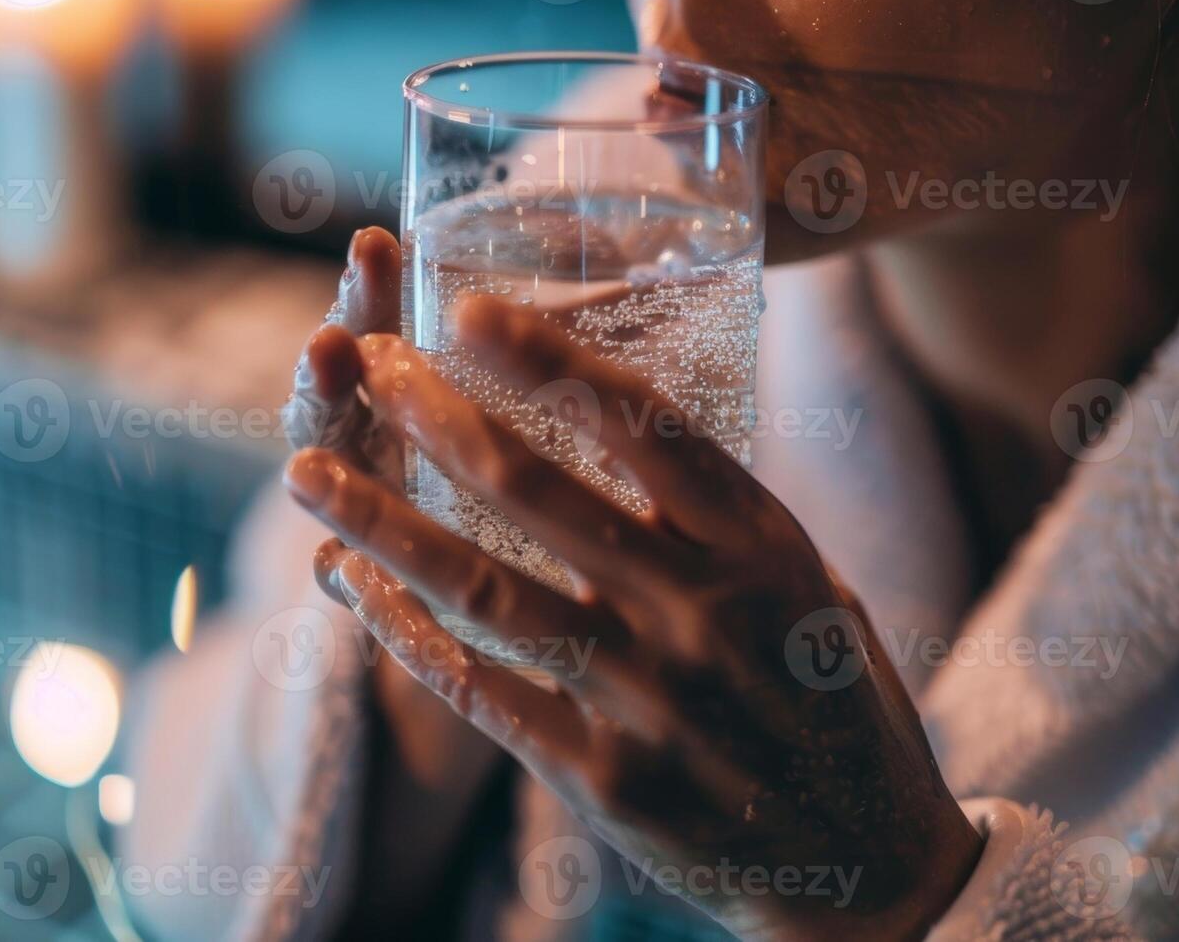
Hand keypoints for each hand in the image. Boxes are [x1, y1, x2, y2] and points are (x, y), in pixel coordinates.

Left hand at [284, 295, 981, 939]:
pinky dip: (406, 632)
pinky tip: (352, 583)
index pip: (644, 427)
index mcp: (764, 548)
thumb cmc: (836, 705)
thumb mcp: (812, 586)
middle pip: (540, 493)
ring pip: (484, 590)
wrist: (871, 868)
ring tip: (307, 472)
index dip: (549, 361)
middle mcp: (703, 614)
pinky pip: (479, 690)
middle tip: (369, 363)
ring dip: (384, 522)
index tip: (466, 310)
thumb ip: (721, 518)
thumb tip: (612, 422)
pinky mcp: (603, 779)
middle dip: (437, 418)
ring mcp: (649, 700)